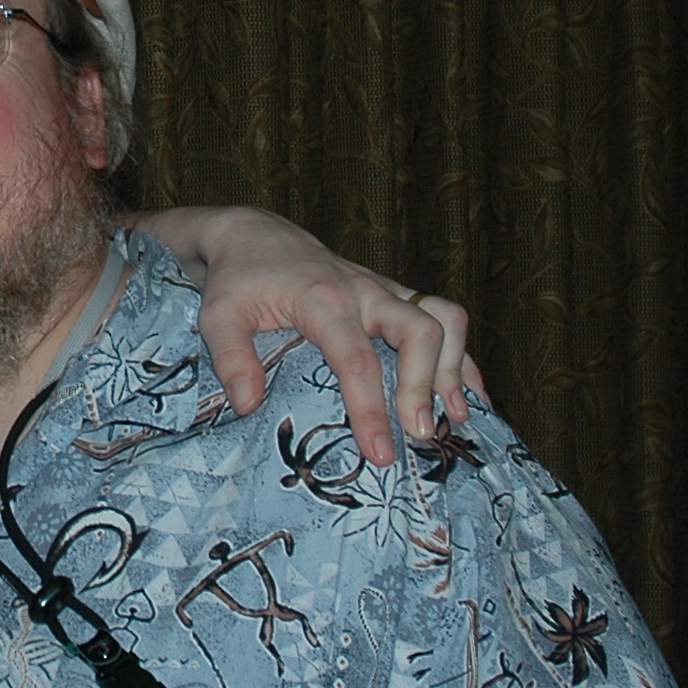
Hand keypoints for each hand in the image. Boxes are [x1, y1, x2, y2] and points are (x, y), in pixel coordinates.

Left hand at [145, 208, 479, 464]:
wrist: (255, 236)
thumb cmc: (238, 281)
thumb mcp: (217, 316)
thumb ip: (230, 357)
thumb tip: (248, 405)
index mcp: (322, 298)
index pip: (355, 357)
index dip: (370, 407)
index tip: (378, 452)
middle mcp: (364, 290)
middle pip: (419, 330)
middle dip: (427, 385)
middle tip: (419, 435)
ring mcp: (385, 290)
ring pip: (445, 316)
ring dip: (456, 368)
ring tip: (455, 419)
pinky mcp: (396, 295)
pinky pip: (445, 318)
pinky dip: (464, 358)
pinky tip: (469, 401)